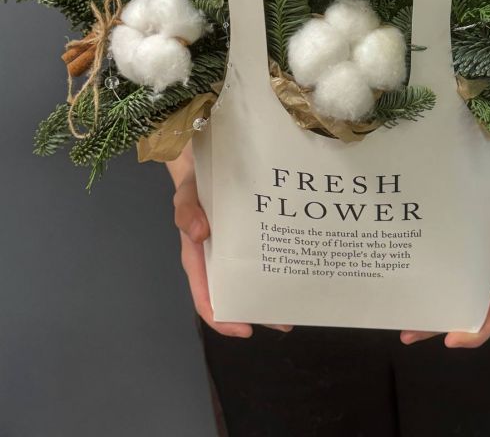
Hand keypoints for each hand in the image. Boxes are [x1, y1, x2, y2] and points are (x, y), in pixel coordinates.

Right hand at [172, 162, 292, 337]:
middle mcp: (218, 261)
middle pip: (235, 295)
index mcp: (199, 260)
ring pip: (251, 280)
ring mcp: (234, 251)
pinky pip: (261, 257)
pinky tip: (293, 268)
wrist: (206, 167)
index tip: (245, 330)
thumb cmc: (193, 187)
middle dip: (257, 312)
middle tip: (285, 322)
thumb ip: (187, 213)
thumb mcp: (185, 197)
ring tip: (295, 305)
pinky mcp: (249, 238)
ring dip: (270, 294)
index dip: (222, 319)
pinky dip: (274, 266)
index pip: (207, 298)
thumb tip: (198, 233)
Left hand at [400, 152, 489, 347]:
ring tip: (403, 329)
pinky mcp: (457, 265)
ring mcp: (471, 275)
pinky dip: (428, 293)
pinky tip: (407, 299)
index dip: (477, 329)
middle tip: (410, 335)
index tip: (452, 340)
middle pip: (467, 313)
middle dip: (440, 328)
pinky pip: (444, 284)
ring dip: (429, 317)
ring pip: (451, 303)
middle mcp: (489, 280)